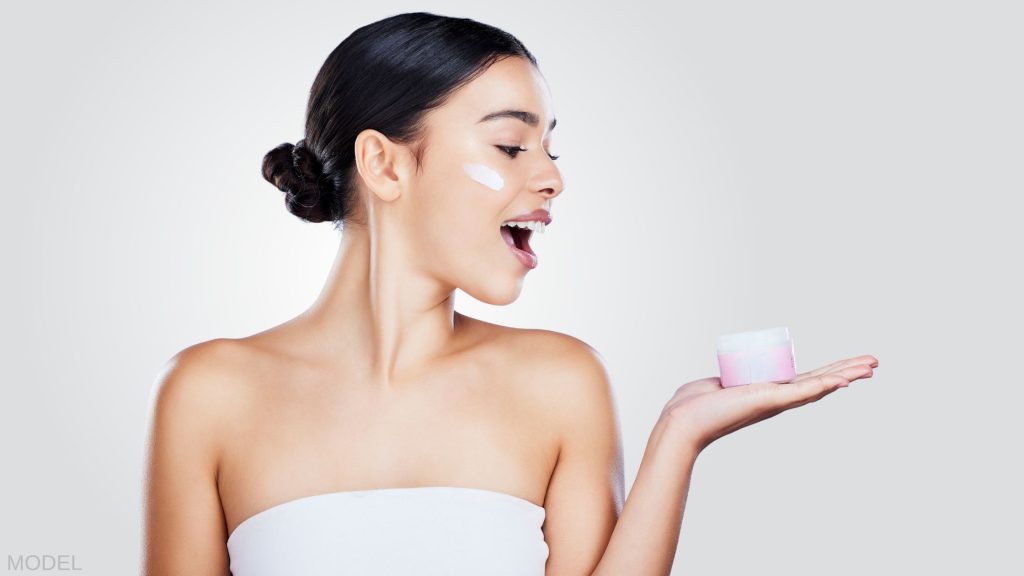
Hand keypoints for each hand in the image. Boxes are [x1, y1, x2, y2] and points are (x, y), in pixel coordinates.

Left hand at [660, 354, 878, 453]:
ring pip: (819, 386)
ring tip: (871, 367)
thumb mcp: (719, 384)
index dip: (830, 372)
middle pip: (820, 382)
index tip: (850, 366)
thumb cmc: (695, 405)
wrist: (684, 420)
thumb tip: (721, 380)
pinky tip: (844, 380)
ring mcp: (776, 400)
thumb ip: (723, 382)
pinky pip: (802, 391)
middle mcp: (777, 398)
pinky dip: (824, 385)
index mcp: (769, 393)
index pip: (806, 381)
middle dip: (848, 371)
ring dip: (846, 375)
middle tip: (874, 362)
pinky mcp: (768, 399)